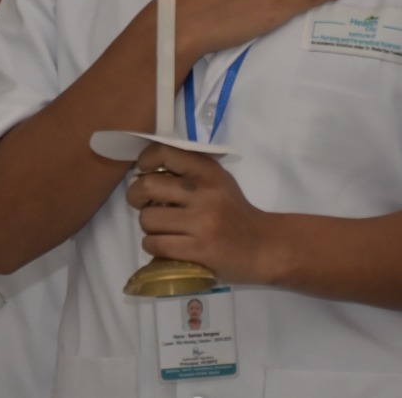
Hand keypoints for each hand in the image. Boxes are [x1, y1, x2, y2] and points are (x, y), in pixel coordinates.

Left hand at [127, 143, 281, 286]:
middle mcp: (204, 193)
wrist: (265, 247)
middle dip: (135, 197)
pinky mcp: (199, 250)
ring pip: (147, 219)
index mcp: (208, 172)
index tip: (143, 171)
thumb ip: (188, 172)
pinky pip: (155, 245)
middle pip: (147, 187)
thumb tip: (144, 171)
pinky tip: (164, 245)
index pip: (164, 152)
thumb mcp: (218, 181)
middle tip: (141, 204)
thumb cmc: (235, 213)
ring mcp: (202, 223)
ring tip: (160, 229)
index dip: (144, 161)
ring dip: (147, 227)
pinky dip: (153, 246)